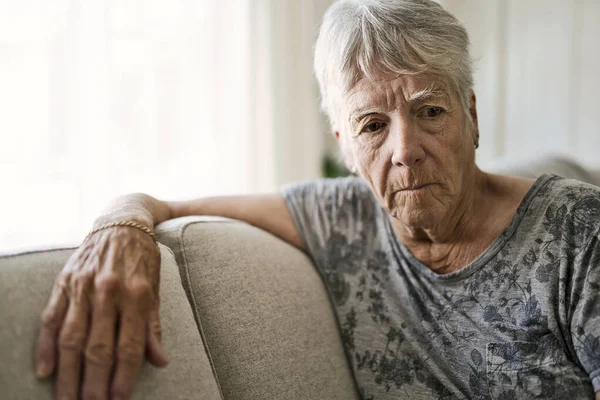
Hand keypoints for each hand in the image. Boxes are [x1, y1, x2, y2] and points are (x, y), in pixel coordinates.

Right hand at [35, 226, 167, 399]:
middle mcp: (109, 290)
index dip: (124, 375)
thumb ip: (153, 325)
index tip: (118, 398)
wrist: (121, 222)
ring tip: (67, 398)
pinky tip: (45, 371)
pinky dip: (45, 347)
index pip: (130, 344)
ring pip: (71, 338)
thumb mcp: (156, 287)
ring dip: (68, 373)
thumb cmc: (143, 258)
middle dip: (94, 382)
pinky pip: (50, 318)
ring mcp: (83, 286)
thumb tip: (160, 360)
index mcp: (137, 293)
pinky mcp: (63, 282)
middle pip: (99, 346)